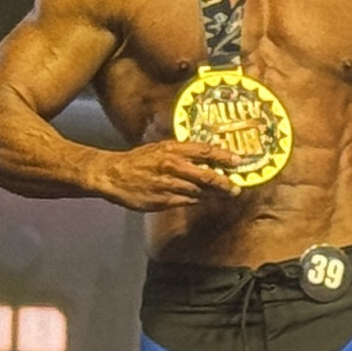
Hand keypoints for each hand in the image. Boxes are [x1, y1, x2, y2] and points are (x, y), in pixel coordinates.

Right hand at [99, 138, 242, 209]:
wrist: (112, 175)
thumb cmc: (138, 160)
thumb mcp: (160, 148)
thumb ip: (183, 151)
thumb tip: (208, 153)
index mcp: (172, 150)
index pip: (205, 151)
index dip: (224, 156)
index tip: (239, 161)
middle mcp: (173, 167)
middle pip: (208, 176)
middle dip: (226, 183)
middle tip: (237, 187)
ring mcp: (169, 185)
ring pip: (200, 192)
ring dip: (215, 194)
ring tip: (226, 195)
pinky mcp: (164, 200)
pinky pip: (188, 202)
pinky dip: (200, 201)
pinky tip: (206, 200)